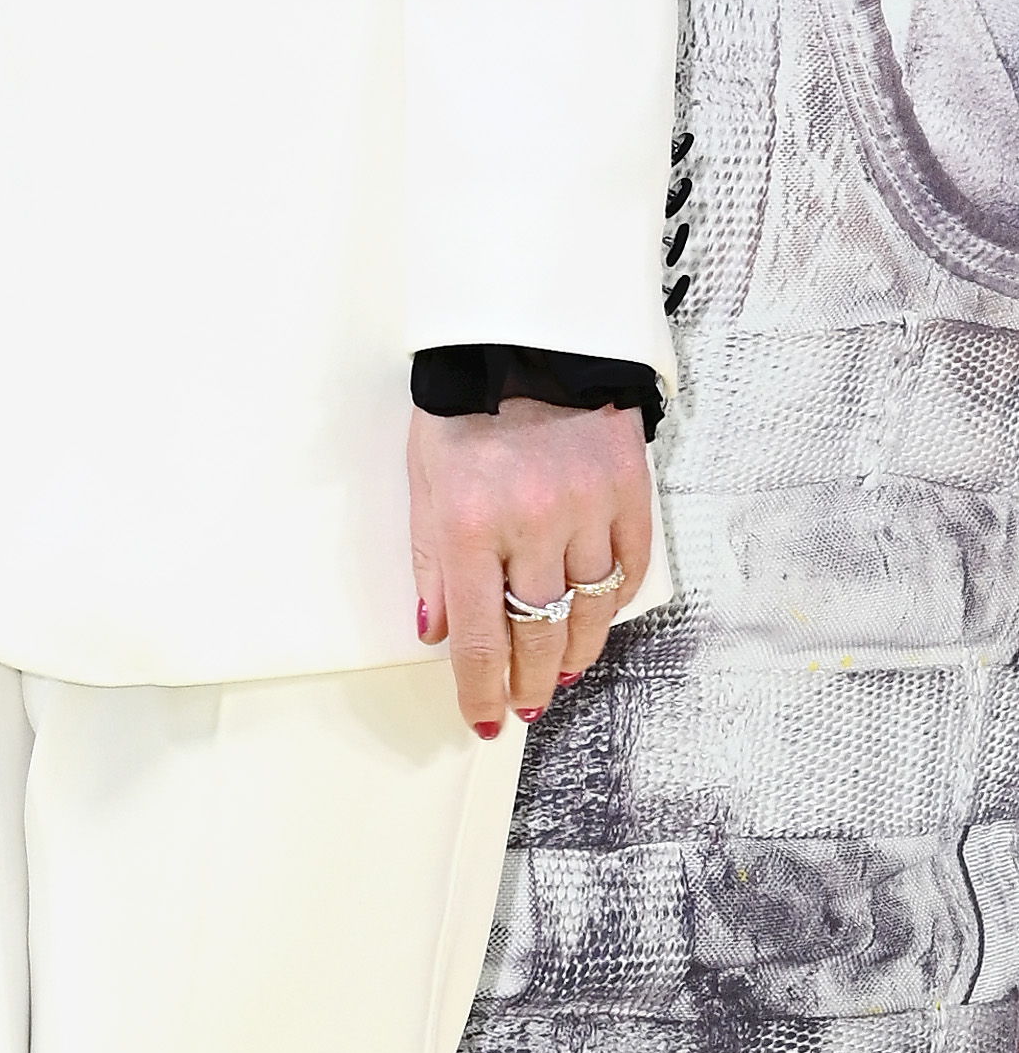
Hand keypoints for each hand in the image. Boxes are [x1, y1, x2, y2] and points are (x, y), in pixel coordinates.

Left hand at [409, 395, 651, 736]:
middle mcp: (530, 524)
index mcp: (468, 522)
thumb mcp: (424, 476)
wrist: (527, 334)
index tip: (484, 719)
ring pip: (588, 614)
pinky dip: (610, 605)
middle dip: (528, 682)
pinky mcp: (628, 492)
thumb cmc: (462, 405)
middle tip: (524, 703)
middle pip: (538, 636)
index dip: (482, 690)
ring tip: (559, 674)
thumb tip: (435, 635)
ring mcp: (586, 509)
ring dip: (572, 655)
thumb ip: (429, 561)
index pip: (480, 637)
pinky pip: (627, 572)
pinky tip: (593, 620)